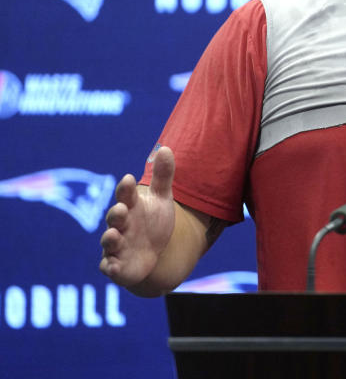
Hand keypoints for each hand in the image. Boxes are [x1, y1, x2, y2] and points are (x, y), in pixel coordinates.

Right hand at [99, 146, 176, 286]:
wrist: (151, 254)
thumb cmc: (153, 222)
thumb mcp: (161, 199)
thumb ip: (163, 176)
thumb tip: (165, 148)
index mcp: (131, 206)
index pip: (126, 194)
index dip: (126, 188)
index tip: (130, 179)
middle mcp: (120, 225)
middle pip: (115, 217)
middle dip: (116, 213)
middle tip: (120, 208)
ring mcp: (116, 246)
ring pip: (109, 241)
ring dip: (110, 238)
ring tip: (112, 234)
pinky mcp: (116, 266)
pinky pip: (109, 267)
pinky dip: (110, 267)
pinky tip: (113, 267)